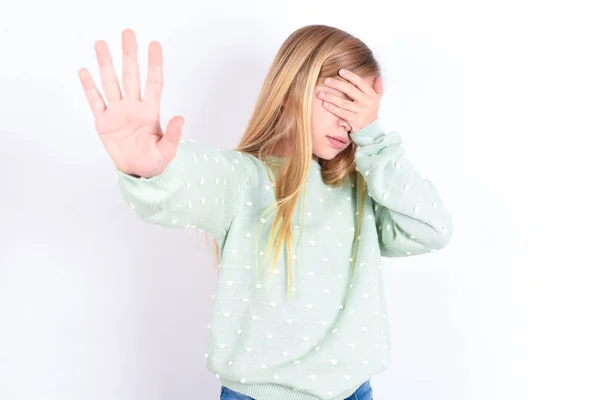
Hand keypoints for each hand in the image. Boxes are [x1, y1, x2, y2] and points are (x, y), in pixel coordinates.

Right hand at [78, 28, 183, 177]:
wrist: (137, 172)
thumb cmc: (155, 162)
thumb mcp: (167, 152)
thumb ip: (173, 136)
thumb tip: (181, 118)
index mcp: (150, 112)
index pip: (153, 82)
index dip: (154, 64)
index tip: (154, 45)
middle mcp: (133, 107)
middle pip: (130, 75)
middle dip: (129, 55)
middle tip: (128, 33)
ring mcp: (117, 112)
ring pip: (110, 82)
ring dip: (106, 64)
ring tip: (101, 44)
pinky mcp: (103, 121)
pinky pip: (95, 101)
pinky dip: (89, 87)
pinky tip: (85, 71)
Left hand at [319, 69, 383, 133]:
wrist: (371, 129)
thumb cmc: (371, 111)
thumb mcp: (377, 100)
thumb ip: (378, 88)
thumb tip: (377, 77)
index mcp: (372, 95)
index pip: (361, 83)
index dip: (350, 76)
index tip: (340, 71)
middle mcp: (367, 102)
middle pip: (350, 90)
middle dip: (337, 84)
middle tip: (327, 80)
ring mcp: (360, 112)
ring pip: (343, 102)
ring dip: (331, 97)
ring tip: (321, 93)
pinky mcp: (354, 120)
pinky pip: (341, 113)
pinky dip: (332, 108)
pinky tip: (324, 104)